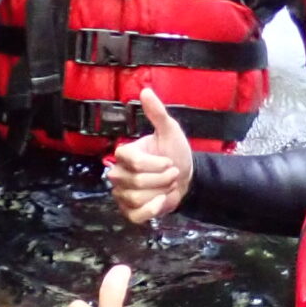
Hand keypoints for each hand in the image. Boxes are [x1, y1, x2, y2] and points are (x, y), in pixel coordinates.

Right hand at [102, 86, 193, 223]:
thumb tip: (146, 91)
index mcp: (124, 154)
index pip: (133, 161)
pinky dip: (152, 210)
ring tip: (166, 186)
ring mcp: (122, 194)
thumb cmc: (176, 153)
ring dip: (160, 192)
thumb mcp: (170, 131)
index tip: (168, 160)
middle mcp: (118, 174)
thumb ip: (157, 113)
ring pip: (138, 198)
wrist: (187, 179)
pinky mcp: (129, 212)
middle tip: (171, 174)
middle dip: (162, 178)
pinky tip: (160, 202)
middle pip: (136, 181)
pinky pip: (136, 215)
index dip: (156, 164)